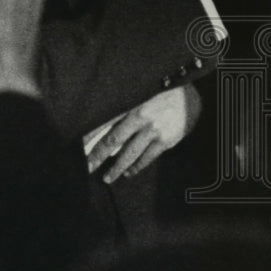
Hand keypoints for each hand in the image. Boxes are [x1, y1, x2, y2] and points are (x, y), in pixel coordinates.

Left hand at [87, 84, 201, 182]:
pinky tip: (129, 172)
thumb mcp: (142, 93)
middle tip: (87, 168)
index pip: (105, 122)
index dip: (90, 136)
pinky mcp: (166, 140)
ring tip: (107, 177)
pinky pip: (147, 158)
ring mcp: (154, 130)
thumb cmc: (163, 92)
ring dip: (117, 168)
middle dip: (97, 156)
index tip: (77, 148)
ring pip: (130, 153)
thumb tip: (102, 126)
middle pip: (113, 140)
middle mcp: (141, 116)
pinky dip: (137, 167)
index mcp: (132, 103)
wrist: (193, 96)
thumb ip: (125, 106)